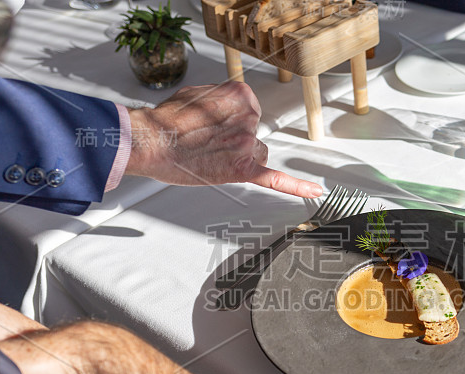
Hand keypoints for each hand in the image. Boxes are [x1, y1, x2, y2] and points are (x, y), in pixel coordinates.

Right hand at [126, 82, 322, 197]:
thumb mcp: (199, 92)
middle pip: (254, 134)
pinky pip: (274, 179)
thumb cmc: (167, 120)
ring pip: (257, 154)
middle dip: (233, 139)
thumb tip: (231, 110)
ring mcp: (246, 145)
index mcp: (242, 95)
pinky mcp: (241, 170)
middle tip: (204, 140)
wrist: (148, 142)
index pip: (250, 111)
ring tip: (210, 155)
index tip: (212, 122)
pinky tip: (316, 190)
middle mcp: (248, 119)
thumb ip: (224, 99)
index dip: (229, 120)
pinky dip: (297, 186)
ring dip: (239, 157)